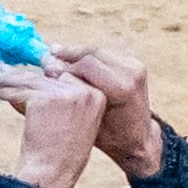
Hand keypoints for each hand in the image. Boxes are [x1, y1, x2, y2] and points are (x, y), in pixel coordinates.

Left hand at [0, 66, 107, 187]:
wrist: (51, 175)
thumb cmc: (58, 157)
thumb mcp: (71, 123)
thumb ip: (61, 99)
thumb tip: (37, 76)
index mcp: (98, 96)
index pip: (67, 77)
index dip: (45, 76)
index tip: (27, 74)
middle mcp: (86, 92)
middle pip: (49, 76)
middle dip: (25, 75)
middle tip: (3, 72)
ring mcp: (67, 93)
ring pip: (33, 81)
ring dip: (10, 80)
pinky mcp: (46, 98)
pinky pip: (22, 90)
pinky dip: (6, 91)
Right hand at [53, 41, 162, 174]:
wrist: (138, 137)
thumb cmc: (110, 137)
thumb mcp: (88, 119)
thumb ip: (72, 93)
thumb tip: (49, 68)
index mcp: (122, 89)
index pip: (87, 66)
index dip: (65, 66)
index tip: (48, 70)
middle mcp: (132, 74)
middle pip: (93, 53)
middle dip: (69, 55)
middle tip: (48, 58)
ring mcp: (135, 67)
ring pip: (98, 50)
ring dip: (77, 52)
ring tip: (57, 56)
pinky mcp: (134, 63)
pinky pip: (106, 53)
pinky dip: (88, 55)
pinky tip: (72, 60)